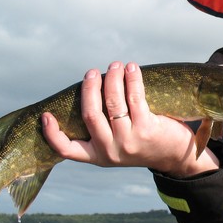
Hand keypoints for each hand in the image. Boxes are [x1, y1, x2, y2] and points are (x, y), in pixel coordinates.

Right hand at [41, 61, 218, 176]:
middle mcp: (111, 151)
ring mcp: (129, 142)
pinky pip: (135, 98)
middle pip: (91, 115)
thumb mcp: (119, 143)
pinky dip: (131, 79)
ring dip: (112, 79)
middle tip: (92, 72)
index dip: (52, 134)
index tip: (45, 115)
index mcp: (98, 156)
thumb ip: (104, 126)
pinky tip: (132, 69)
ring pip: (113, 104)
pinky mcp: (147, 130)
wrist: (177, 156)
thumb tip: (92, 88)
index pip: (68, 150)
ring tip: (115, 66)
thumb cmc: (144, 143)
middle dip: (90, 88)